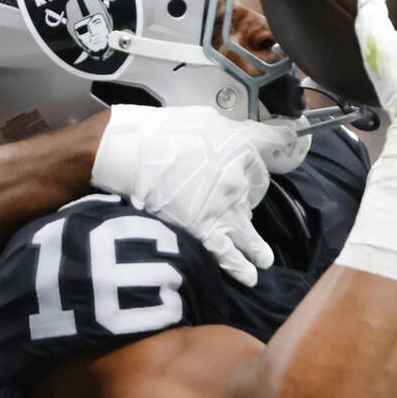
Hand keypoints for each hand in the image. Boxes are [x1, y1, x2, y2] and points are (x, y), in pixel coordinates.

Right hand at [93, 105, 296, 286]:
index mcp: (242, 150)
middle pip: (254, 197)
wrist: (132, 152)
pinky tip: (250, 277)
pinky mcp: (203, 230)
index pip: (262, 168)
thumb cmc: (165, 132)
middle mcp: (238, 181)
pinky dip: (240, 267)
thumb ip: (237, 133)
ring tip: (264, 260)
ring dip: (257, 248)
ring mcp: (223, 208)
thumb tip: (257, 138)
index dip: (254, 174)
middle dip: (247, 201)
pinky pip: (228, 254)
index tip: (251, 178)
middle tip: (237, 204)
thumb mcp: (208, 120)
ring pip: (249, 234)